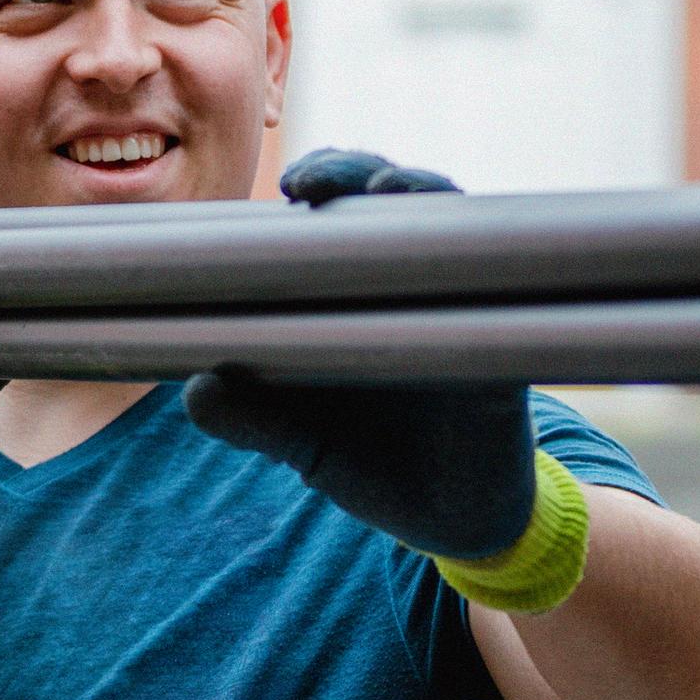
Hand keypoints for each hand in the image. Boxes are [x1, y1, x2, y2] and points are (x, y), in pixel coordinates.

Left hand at [184, 149, 587, 606]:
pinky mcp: (505, 361)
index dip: (327, 185)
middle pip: (397, 204)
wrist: (453, 526)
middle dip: (358, 173)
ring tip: (387, 185)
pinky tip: (459, 273)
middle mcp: (419, 294)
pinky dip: (482, 282)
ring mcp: (467, 317)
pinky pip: (506, 306)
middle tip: (312, 182)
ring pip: (455, 231)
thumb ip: (251, 416)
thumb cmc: (379, 468)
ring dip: (425, 197)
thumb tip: (194, 388)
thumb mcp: (306, 442)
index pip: (348, 221)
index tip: (289, 187)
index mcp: (368, 302)